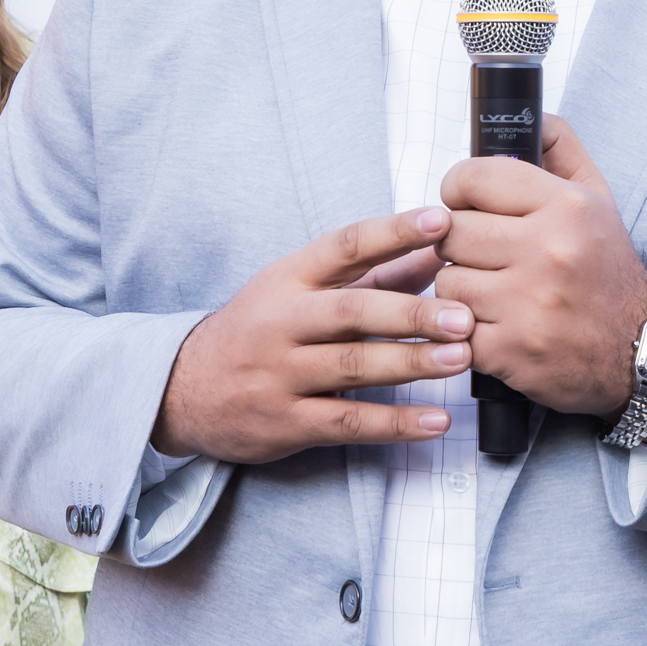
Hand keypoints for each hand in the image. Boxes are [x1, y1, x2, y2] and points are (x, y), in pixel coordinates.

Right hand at [153, 207, 471, 464]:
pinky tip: (435, 420)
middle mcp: (282, 322)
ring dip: (410, 363)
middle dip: (410, 313)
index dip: (393, 232)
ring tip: (460, 359)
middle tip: (463, 315)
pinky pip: (346, 422)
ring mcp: (281, 374)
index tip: (440, 222)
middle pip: (351, 311)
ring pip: (352, 367)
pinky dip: (394, 423)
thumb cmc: (260, 330)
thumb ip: (372, 272)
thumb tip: (437, 247)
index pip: (344, 246)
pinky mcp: (286, 422)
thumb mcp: (301, 290)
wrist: (184, 390)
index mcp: (289, 279)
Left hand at [435, 114, 646, 417]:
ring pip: (447, 280)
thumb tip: (529, 115)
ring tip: (492, 291)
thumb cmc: (607, 270)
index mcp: (567, 207)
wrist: (638, 351)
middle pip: (452, 231)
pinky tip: (495, 323)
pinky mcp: (509, 350)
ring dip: (461, 287)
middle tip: (484, 254)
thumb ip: (561, 148)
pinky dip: (467, 327)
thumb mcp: (598, 198)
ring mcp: (527, 304)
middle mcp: (548, 252)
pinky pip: (453, 325)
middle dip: (460, 242)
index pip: (473, 177)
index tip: (466, 203)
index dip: (459, 189)